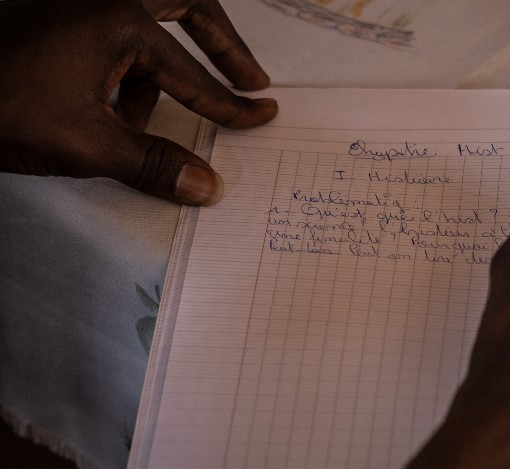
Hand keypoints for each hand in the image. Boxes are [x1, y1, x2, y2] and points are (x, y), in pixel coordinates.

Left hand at [0, 0, 277, 204]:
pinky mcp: (60, 18)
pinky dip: (128, 69)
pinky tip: (109, 112)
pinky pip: (116, 32)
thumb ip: (152, 165)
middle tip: (249, 75)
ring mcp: (79, 4)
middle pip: (187, 2)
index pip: (193, 75)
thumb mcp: (85, 145)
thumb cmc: (0, 106)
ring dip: (165, 65)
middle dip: (223, 42)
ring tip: (147, 120)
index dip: (231, 105)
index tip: (261, 115)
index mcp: (119, 20)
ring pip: (150, 20)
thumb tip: (206, 186)